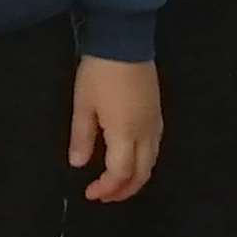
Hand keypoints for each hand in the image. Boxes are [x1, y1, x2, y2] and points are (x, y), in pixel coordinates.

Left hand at [71, 54, 163, 201]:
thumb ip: (82, 137)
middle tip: (103, 196)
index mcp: (126, 132)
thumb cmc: (100, 72)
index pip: (120, 173)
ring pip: (151, 163)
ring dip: (135, 179)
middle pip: (141, 174)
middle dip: (123, 190)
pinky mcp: (158, 113)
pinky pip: (155, 149)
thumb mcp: (83, 104)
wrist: (125, 40)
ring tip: (115, 183)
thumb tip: (78, 164)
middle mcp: (146, 133)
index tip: (89, 193)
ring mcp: (155, 123)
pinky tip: (130, 160)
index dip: (106, 188)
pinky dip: (143, 163)